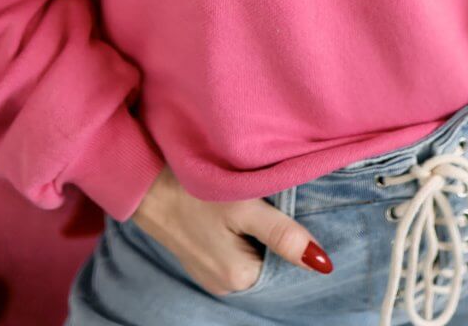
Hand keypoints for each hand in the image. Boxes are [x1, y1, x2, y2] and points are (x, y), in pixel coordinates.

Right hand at [127, 164, 332, 295]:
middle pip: (269, 264)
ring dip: (260, 235)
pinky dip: (242, 235)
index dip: (295, 241)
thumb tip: (323, 264)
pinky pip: (234, 253)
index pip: (286, 269)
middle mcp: (224, 286)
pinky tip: (240, 213)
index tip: (295, 211)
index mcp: (238, 278)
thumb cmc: (195, 191)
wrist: (145, 182)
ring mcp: (210, 274)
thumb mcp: (245, 207)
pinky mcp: (201, 259)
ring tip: (258, 205)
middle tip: (275, 202)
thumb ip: (283, 235)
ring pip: (252, 257)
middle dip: (277, 238)